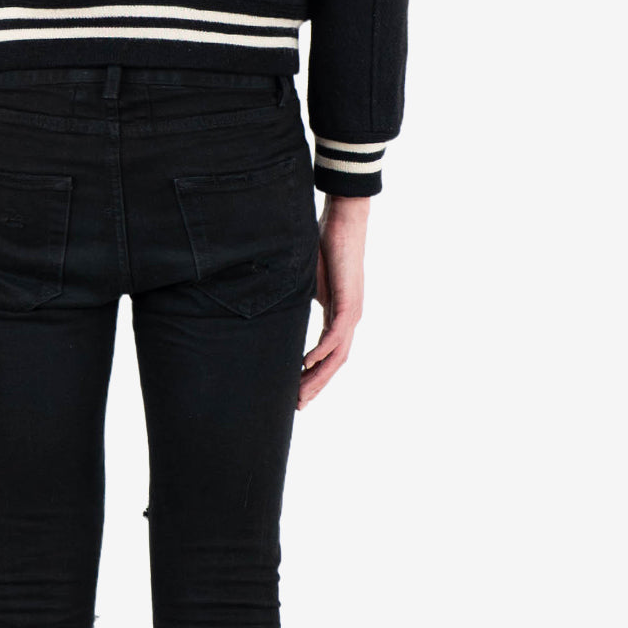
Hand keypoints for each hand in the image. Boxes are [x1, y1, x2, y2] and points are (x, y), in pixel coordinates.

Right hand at [298, 194, 369, 409]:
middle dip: (316, 386)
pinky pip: (336, 336)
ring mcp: (352, 313)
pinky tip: (305, 364)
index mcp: (339, 314)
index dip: (314, 374)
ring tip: (300, 394)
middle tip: (297, 405)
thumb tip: (276, 301)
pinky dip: (322, 353)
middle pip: (335, 363)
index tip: (297, 389)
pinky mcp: (349, 303)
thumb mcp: (307, 278)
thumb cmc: (326, 245)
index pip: (329, 354)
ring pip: (337, 356)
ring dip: (319, 378)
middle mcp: (349, 318)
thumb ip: (298, 295)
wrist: (345, 222)